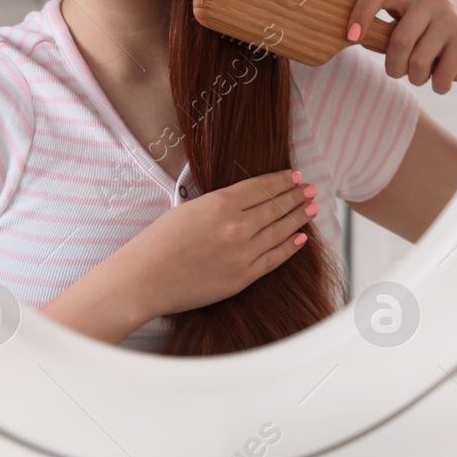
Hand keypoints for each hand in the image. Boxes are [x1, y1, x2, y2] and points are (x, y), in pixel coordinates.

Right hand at [116, 168, 320, 318]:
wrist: (144, 280)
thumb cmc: (157, 244)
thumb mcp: (188, 208)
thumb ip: (219, 204)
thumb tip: (244, 200)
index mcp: (220, 204)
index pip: (262, 187)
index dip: (283, 180)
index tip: (296, 176)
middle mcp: (236, 226)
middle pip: (276, 207)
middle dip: (297, 196)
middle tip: (311, 189)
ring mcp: (242, 253)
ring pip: (280, 231)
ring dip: (299, 217)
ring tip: (312, 208)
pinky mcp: (243, 277)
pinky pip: (275, 258)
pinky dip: (290, 247)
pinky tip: (301, 237)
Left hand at [346, 0, 456, 93]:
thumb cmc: (436, 31)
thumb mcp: (411, 24)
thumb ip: (386, 33)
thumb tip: (358, 40)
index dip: (360, 14)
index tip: (351, 37)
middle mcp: (429, 1)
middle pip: (399, 42)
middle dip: (394, 67)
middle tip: (397, 73)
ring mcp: (450, 19)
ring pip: (419, 62)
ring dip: (417, 79)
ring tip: (423, 76)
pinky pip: (441, 75)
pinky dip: (437, 86)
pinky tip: (441, 83)